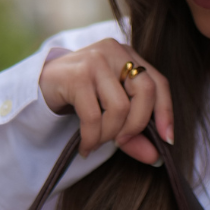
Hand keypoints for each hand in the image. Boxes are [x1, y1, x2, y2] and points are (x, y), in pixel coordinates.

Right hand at [39, 40, 172, 165]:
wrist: (42, 86)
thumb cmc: (82, 98)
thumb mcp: (112, 113)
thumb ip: (134, 134)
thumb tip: (156, 158)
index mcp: (128, 56)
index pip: (159, 83)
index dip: (166, 113)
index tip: (168, 140)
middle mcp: (114, 51)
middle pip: (145, 92)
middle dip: (136, 126)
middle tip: (121, 143)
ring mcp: (95, 60)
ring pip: (119, 108)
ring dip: (109, 135)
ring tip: (96, 142)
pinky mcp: (76, 75)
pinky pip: (94, 117)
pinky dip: (92, 139)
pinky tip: (85, 147)